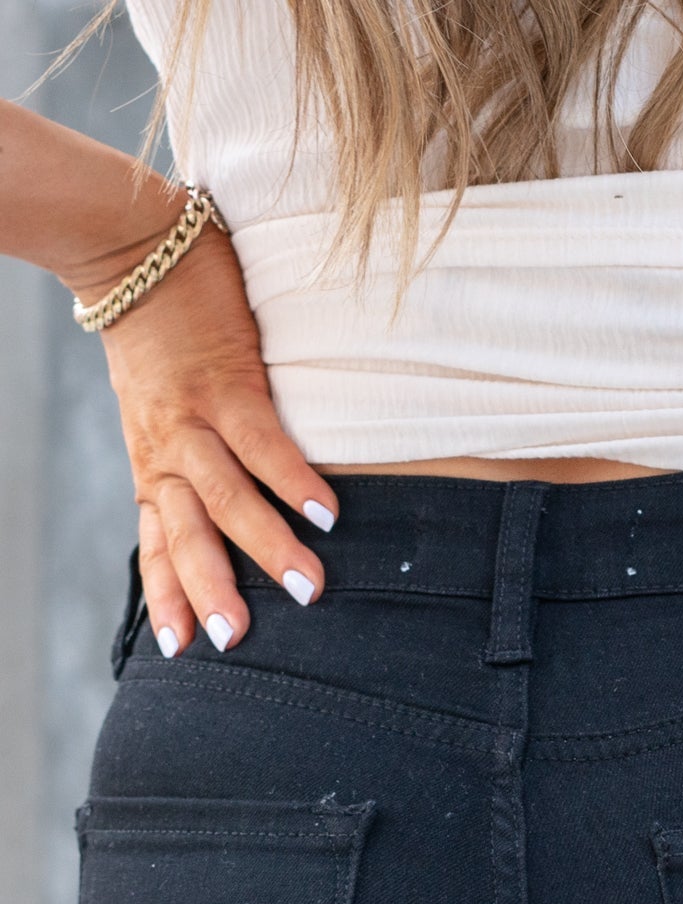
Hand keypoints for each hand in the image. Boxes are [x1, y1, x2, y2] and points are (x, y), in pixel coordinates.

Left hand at [93, 222, 338, 655]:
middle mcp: (167, 450)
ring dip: (264, 546)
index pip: (156, 543)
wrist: (131, 247)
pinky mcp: (226, 379)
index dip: (166, 595)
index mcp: (154, 463)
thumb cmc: (158, 332)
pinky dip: (292, 479)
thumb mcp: (160, 410)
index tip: (181, 650)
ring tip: (306, 589)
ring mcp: (193, 417)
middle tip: (237, 641)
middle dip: (209, 589)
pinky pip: (261, 440)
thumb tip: (224, 508)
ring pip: (223, 496)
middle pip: (185, 533)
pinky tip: (325, 514)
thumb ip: (187, 458)